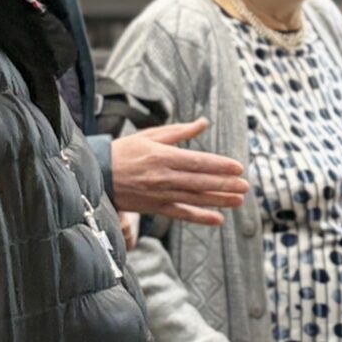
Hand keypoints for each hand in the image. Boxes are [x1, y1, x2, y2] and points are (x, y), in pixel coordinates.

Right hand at [110, 119, 246, 226]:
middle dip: (225, 184)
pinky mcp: (155, 207)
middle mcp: (163, 176)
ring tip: (239, 201)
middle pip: (200, 181)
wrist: (97, 174)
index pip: (197, 161)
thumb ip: (179, 131)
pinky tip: (217, 220)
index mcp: (163, 156)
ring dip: (218, 200)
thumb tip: (203, 122)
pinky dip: (199, 217)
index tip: (238, 167)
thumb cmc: (125, 151)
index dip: (219, 165)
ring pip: (194, 198)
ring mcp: (160, 194)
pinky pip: (181, 213)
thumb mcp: (150, 135)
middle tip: (245, 186)